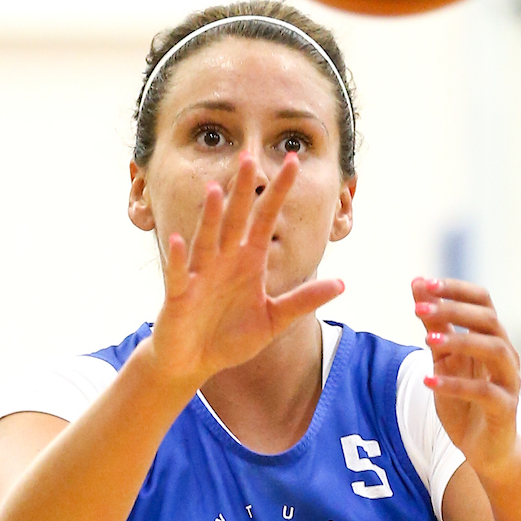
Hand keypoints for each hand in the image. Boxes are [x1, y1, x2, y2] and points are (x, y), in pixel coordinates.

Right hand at [150, 152, 343, 385]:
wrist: (194, 362)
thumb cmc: (230, 338)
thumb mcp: (273, 319)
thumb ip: (302, 300)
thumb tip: (341, 284)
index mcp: (249, 262)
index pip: (266, 219)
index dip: (279, 192)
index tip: (293, 163)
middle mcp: (224, 261)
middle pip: (236, 220)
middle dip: (243, 191)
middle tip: (248, 157)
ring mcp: (201, 275)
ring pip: (207, 239)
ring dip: (211, 216)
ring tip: (217, 190)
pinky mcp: (179, 296)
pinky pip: (179, 274)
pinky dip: (179, 259)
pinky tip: (178, 241)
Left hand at [411, 277, 520, 479]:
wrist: (488, 452)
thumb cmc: (466, 403)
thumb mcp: (445, 360)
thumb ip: (435, 326)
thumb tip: (417, 284)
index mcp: (492, 338)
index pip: (482, 301)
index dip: (455, 290)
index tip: (424, 283)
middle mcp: (505, 355)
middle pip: (488, 320)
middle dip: (454, 310)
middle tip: (418, 307)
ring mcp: (509, 381)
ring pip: (495, 350)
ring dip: (460, 341)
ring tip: (426, 340)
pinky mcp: (505, 409)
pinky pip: (485, 392)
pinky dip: (456, 385)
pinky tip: (429, 381)